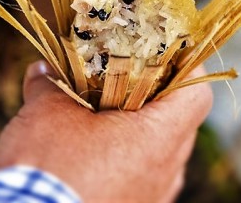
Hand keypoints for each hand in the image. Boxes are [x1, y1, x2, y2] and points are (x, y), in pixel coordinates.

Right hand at [0, 61, 213, 202]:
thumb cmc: (48, 167)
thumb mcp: (46, 113)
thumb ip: (52, 84)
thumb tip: (44, 69)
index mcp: (160, 138)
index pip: (197, 94)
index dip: (187, 67)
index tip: (166, 52)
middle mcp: (167, 170)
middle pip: (180, 121)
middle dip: (156, 95)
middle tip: (129, 78)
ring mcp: (154, 196)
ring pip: (161, 152)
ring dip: (139, 130)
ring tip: (106, 115)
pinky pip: (143, 178)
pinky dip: (126, 160)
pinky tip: (93, 153)